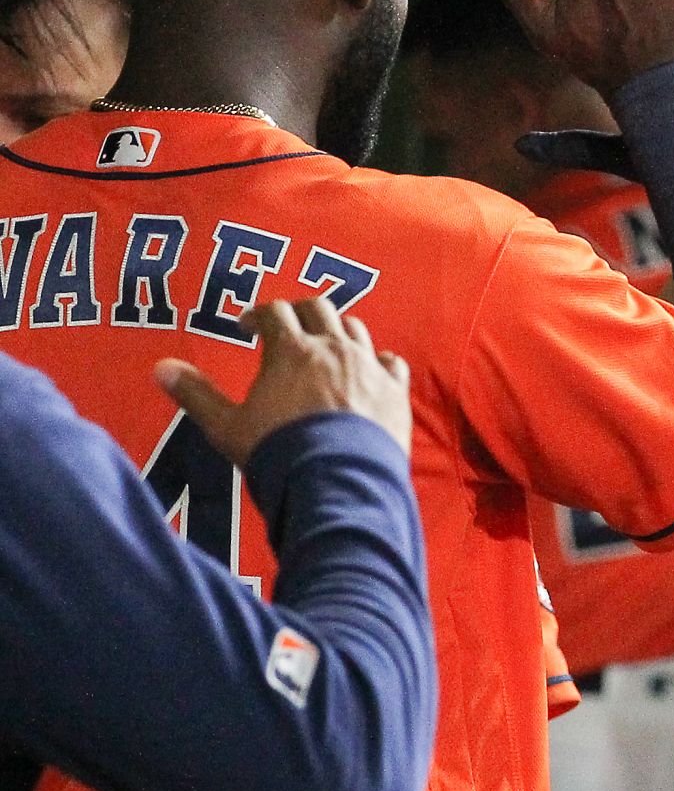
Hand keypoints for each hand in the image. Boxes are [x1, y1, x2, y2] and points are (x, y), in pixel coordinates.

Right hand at [154, 299, 412, 464]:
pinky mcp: (395, 391)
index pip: (275, 312)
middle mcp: (334, 349)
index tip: (248, 327)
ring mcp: (369, 367)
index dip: (258, 315)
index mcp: (292, 351)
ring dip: (338, 331)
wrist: (337, 481)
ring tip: (326, 345)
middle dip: (299, 313)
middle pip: (319, 309)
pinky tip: (373, 368)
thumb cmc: (278, 453)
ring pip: (355, 329)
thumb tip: (161, 368)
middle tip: (287, 328)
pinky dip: (379, 360)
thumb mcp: (227, 427)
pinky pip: (392, 362)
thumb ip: (196, 394)